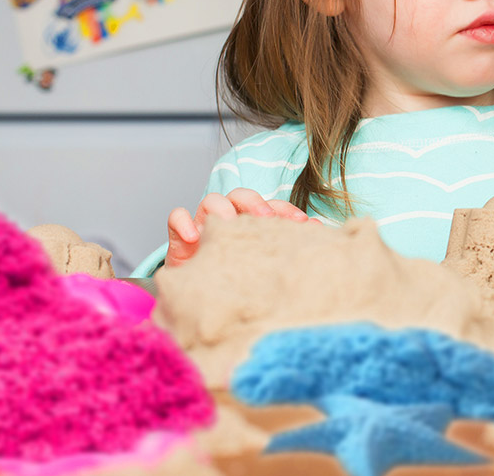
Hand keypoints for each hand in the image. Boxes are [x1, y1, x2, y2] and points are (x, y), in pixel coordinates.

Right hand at [165, 188, 310, 267]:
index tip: (303, 223)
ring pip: (212, 201)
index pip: (273, 206)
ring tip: (230, 224)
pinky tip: (194, 238)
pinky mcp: (180, 235)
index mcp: (254, 222)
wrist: (202, 297)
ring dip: (222, 208)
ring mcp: (205, 223)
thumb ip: (284, 249)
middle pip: (243, 196)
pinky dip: (184, 222)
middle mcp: (231, 217)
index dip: (287, 211)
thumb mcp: (263, 266)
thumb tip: (316, 234)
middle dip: (256, 203)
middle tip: (266, 218)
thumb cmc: (237, 277)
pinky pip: (177, 217)